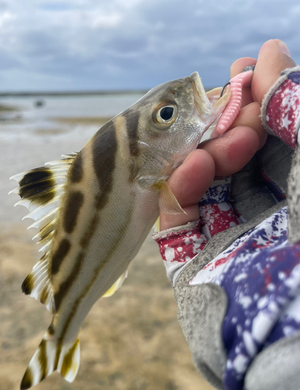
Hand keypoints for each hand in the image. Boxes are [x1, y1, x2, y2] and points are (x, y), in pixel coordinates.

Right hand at [160, 39, 295, 230]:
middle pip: (227, 159)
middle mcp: (261, 210)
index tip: (242, 71)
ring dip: (202, 154)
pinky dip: (179, 190)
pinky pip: (178, 222)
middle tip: (232, 102)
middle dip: (223, 126)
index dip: (251, 102)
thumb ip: (293, 105)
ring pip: (198, 187)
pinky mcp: (197, 261)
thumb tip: (269, 50)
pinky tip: (195, 166)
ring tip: (220, 139)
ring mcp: (228, 238)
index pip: (263, 139)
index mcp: (288, 182)